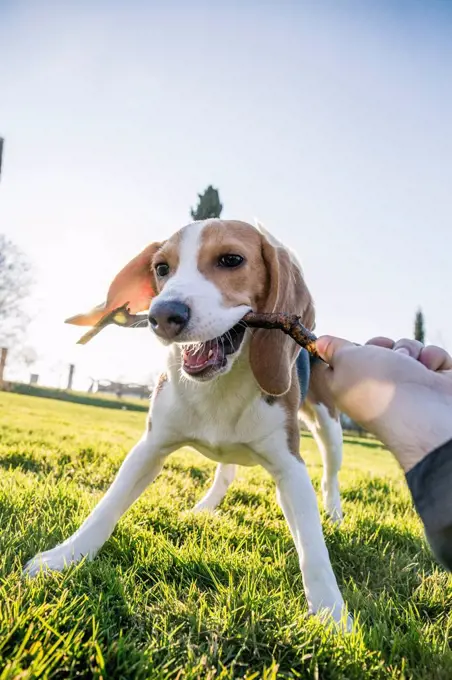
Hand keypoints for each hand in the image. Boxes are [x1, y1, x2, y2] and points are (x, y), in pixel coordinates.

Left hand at [315, 336, 451, 471]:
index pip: (341, 364)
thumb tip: (318, 343)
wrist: (426, 414)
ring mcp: (408, 386)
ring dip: (409, 350)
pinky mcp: (433, 383)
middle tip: (382, 354)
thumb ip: (333, 349)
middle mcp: (378, 388)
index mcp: (349, 387)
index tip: (344, 347)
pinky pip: (431, 357)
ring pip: (406, 350)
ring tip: (410, 366)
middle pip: (376, 350)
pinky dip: (431, 359)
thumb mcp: (345, 361)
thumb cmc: (379, 388)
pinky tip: (429, 370)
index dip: (343, 350)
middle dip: (382, 345)